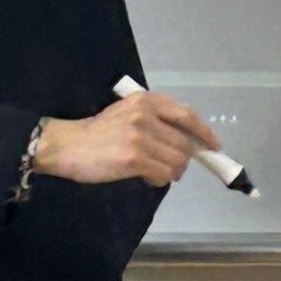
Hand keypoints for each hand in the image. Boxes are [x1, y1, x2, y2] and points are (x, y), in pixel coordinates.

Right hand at [34, 87, 219, 189]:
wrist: (66, 145)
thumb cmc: (97, 132)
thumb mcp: (126, 113)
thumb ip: (154, 119)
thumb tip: (187, 140)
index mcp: (146, 100)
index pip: (186, 115)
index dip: (204, 133)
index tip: (214, 146)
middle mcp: (145, 115)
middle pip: (184, 143)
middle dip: (183, 160)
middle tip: (170, 167)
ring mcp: (141, 136)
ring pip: (177, 161)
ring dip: (171, 172)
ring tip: (154, 171)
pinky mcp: (134, 158)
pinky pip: (163, 174)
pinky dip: (159, 179)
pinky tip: (144, 177)